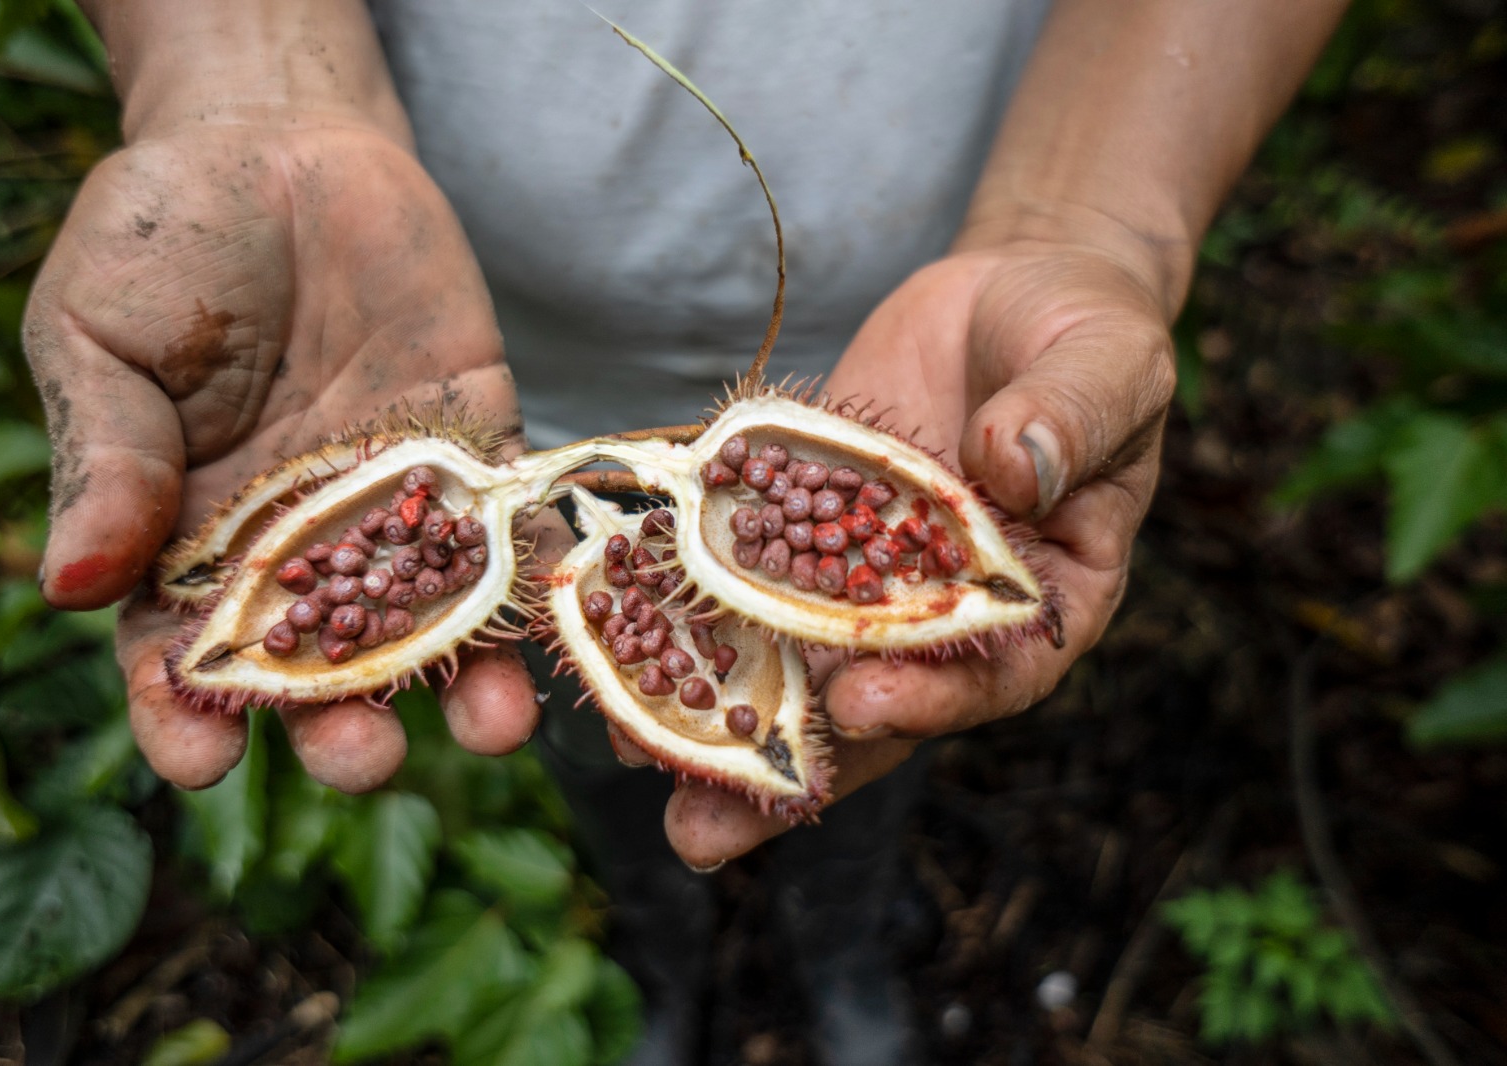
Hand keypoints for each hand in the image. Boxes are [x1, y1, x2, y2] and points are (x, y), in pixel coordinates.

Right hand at [26, 121, 541, 791]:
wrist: (279, 143)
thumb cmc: (163, 240)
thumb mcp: (100, 336)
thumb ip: (105, 455)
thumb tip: (70, 583)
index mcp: (186, 540)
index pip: (181, 657)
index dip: (185, 717)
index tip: (202, 762)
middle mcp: (299, 547)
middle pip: (322, 667)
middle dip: (343, 723)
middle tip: (361, 753)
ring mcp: (396, 506)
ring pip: (432, 621)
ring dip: (463, 683)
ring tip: (489, 726)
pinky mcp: (479, 450)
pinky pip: (516, 529)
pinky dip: (540, 577)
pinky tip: (562, 620)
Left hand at [660, 213, 1177, 864]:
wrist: (1011, 293)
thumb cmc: (1086, 332)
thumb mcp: (1106, 363)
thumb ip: (1071, 415)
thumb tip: (1014, 465)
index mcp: (1043, 599)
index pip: (993, 673)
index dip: (930, 697)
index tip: (861, 705)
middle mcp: (944, 610)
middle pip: (872, 706)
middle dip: (789, 770)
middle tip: (702, 830)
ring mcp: (864, 575)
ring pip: (794, 659)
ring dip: (717, 715)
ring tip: (631, 760)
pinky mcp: (804, 526)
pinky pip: (748, 573)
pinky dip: (690, 609)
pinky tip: (615, 639)